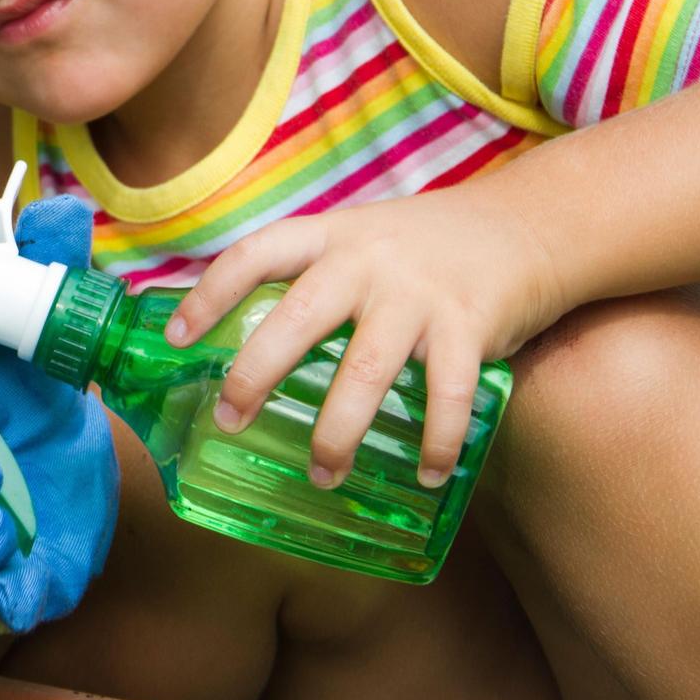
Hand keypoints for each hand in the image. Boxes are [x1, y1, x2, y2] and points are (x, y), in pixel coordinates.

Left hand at [164, 184, 566, 488]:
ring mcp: (417, 293)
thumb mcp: (356, 239)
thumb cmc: (421, 245)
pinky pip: (447, 394)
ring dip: (339, 431)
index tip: (174, 337)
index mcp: (328, 237)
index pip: (253, 255)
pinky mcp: (470, 325)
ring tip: (322, 475)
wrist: (526, 224)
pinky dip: (437, 441)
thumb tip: (244, 341)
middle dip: (255, 374)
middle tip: (230, 420)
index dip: (208, 294)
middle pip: (297, 319)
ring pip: (365, 369)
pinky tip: (426, 474)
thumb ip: (310, 278)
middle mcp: (365, 261)